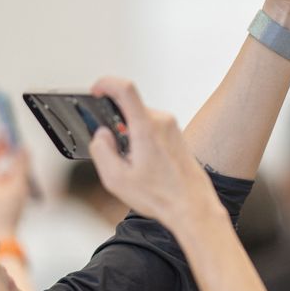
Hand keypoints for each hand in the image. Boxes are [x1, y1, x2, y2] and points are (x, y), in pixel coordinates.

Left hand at [0, 137, 29, 237]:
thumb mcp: (18, 183)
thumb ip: (21, 163)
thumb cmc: (8, 210)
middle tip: (10, 139)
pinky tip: (13, 170)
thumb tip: (23, 148)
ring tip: (13, 152)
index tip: (5, 130)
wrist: (3, 233)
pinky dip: (3, 169)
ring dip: (2, 159)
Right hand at [87, 77, 225, 228]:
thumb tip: (101, 135)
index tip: (96, 91)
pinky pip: (152, 128)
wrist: (193, 207)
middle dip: (115, 124)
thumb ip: (101, 151)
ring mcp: (172, 128)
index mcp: (147, 127)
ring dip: (129, 135)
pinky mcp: (177, 136)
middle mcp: (162, 122)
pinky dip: (141, 141)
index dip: (106, 84)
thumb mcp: (117, 179)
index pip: (125, 89)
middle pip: (130, 108)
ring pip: (140, 120)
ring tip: (132, 164)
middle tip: (113, 150)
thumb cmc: (162, 196)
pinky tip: (144, 165)